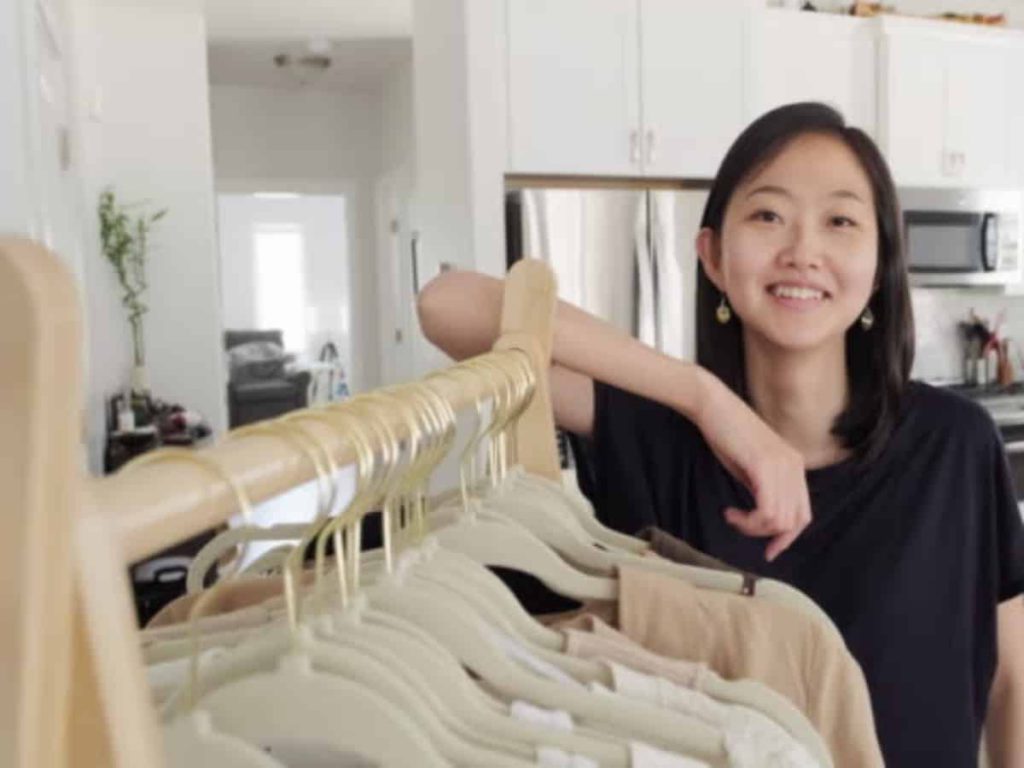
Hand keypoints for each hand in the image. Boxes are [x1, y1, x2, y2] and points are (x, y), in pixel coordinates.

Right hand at [693, 372, 811, 561]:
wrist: (712, 405)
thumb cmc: (726, 432)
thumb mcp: (750, 467)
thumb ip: (764, 488)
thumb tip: (764, 517)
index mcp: (795, 466)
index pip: (803, 514)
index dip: (787, 538)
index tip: (769, 550)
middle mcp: (794, 466)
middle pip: (795, 522)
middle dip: (768, 535)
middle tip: (742, 527)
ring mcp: (782, 465)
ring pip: (779, 520)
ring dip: (753, 528)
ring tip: (733, 516)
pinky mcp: (764, 466)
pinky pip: (766, 511)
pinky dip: (748, 521)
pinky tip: (731, 512)